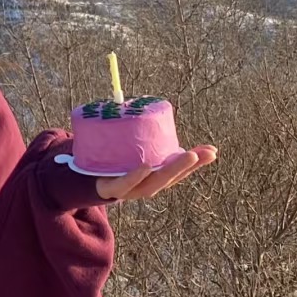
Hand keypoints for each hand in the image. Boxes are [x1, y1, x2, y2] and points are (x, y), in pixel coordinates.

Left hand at [95, 145, 217, 201]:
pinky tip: (146, 166)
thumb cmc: (116, 162)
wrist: (84, 180)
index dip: (197, 163)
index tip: (212, 151)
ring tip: (182, 156)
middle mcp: (145, 186)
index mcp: (155, 177)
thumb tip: (149, 107)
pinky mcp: (110, 188)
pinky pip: (124, 184)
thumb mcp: (136, 149)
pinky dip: (136, 176)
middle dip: (185, 166)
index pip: (180, 171)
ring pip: (152, 183)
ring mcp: (130, 190)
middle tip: (198, 153)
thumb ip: (150, 135)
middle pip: (168, 178)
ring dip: (168, 170)